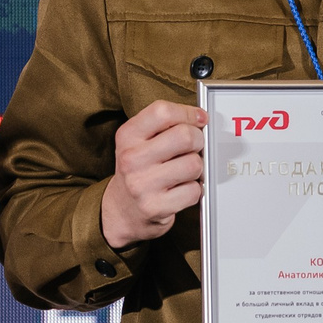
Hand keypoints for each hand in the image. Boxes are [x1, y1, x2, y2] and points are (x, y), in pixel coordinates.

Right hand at [99, 101, 206, 248]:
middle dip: (198, 140)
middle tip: (194, 147)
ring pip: (194, 164)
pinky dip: (194, 190)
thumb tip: (201, 118)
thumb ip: (165, 125)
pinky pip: (194, 190)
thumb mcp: (138, 141)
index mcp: (127, 136)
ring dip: (196, 168)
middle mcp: (132, 159)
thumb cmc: (138, 170)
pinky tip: (180, 189)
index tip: (199, 119)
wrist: (121, 210)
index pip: (163, 112)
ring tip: (183, 172)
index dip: (188, 113)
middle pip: (185, 136)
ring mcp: (142, 185)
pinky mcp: (155, 207)